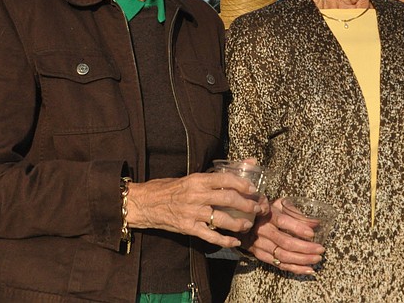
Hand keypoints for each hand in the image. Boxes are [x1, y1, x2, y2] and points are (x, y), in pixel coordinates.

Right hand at [126, 172, 268, 247]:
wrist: (145, 203)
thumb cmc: (169, 188)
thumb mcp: (192, 178)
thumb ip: (216, 176)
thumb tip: (247, 162)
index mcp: (198, 180)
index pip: (226, 180)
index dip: (243, 185)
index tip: (254, 190)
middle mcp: (196, 195)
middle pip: (228, 200)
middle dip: (247, 205)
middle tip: (258, 209)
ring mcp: (192, 213)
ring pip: (222, 219)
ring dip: (239, 223)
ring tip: (248, 225)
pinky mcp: (188, 228)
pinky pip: (211, 236)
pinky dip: (225, 241)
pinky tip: (235, 242)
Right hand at [241, 198, 324, 275]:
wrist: (244, 222)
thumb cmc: (268, 212)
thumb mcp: (279, 206)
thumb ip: (296, 213)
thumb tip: (316, 223)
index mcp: (268, 215)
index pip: (283, 222)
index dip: (298, 228)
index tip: (312, 234)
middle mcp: (263, 230)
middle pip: (285, 242)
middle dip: (305, 248)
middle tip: (321, 249)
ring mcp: (260, 245)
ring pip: (283, 256)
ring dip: (302, 260)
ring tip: (317, 259)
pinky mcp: (260, 255)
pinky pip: (279, 265)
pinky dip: (295, 269)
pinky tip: (308, 269)